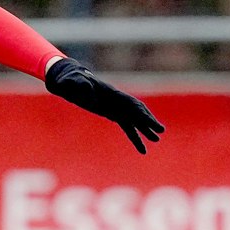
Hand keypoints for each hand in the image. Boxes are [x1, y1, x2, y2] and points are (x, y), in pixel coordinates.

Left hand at [44, 57, 164, 153]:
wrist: (68, 82)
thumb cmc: (71, 80)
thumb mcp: (73, 81)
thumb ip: (80, 84)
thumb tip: (85, 89)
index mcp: (113, 93)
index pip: (132, 105)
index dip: (142, 114)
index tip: (151, 123)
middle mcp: (118, 101)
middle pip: (137, 112)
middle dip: (149, 122)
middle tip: (160, 132)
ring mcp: (116, 108)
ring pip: (135, 121)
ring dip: (145, 130)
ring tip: (156, 140)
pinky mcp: (112, 115)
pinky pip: (127, 127)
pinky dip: (135, 137)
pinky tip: (142, 149)